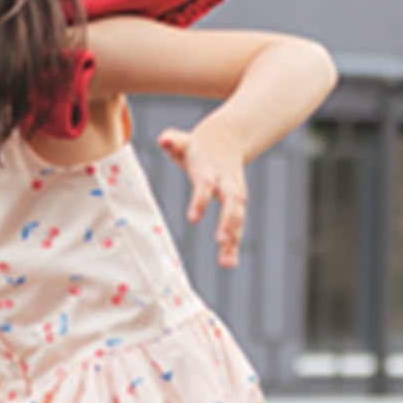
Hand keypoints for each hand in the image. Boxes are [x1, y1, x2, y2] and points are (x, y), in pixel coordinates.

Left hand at [156, 123, 248, 267]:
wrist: (226, 140)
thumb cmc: (197, 147)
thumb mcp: (183, 142)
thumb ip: (173, 141)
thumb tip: (164, 139)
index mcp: (211, 169)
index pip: (206, 185)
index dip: (200, 201)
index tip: (193, 219)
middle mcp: (227, 183)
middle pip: (232, 202)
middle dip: (228, 221)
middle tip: (221, 241)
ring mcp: (235, 195)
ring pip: (238, 217)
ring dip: (234, 238)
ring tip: (227, 262)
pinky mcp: (237, 206)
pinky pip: (237, 226)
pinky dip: (234, 244)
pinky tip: (229, 262)